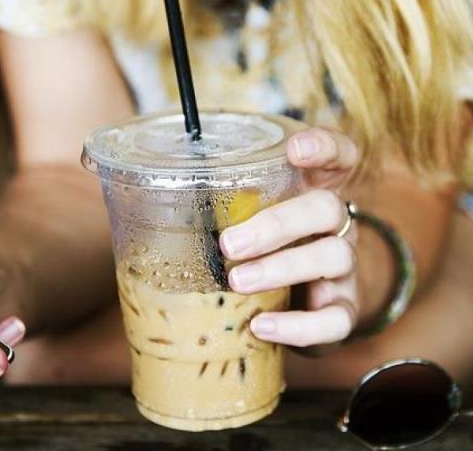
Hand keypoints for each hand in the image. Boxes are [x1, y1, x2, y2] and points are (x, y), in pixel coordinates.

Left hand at [219, 127, 359, 348]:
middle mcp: (336, 225)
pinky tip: (261, 326)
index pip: (339, 155)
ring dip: (282, 268)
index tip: (294, 149)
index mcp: (315, 191)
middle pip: (326, 208)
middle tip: (229, 243)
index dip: (324, 147)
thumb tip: (128, 191)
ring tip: (237, 282)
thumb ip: (215, 201)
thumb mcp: (247, 217)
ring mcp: (345, 268)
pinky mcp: (343, 310)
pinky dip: (298, 325)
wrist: (304, 303)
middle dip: (278, 224)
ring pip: (333, 257)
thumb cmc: (264, 248)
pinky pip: (336, 320)